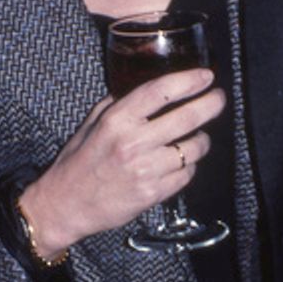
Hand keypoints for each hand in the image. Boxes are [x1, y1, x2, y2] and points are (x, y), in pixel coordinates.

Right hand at [16, 70, 225, 257]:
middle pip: (188, 116)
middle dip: (211, 104)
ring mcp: (145, 170)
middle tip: (218, 98)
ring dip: (202, 140)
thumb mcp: (93, 124)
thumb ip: (120, 103)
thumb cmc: (78, 162)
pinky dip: (189, 166)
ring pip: (194, 148)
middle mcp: (133, 143)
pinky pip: (187, 174)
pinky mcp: (153, 194)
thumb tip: (151, 88)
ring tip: (199, 136)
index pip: (161, 91)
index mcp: (117, 120)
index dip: (188, 80)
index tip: (206, 76)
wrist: (64, 206)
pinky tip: (181, 162)